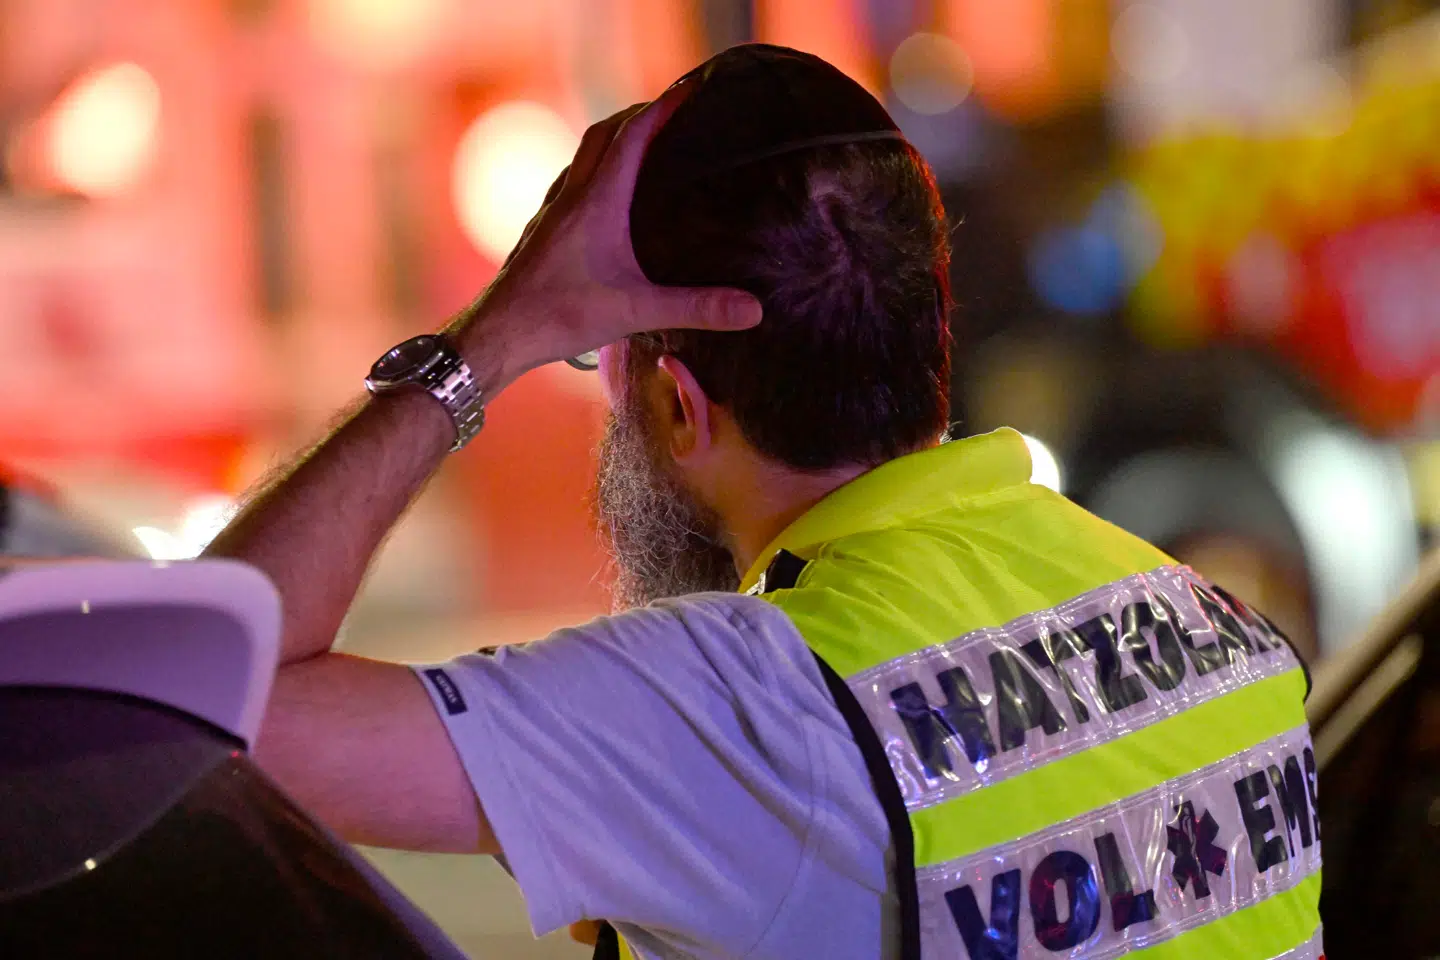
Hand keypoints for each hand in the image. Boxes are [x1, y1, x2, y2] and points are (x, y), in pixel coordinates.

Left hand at [450, 83, 762, 390]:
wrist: (498, 334)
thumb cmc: (559, 317)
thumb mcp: (637, 311)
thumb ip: (697, 308)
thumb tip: (753, 309)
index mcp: (597, 201)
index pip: (633, 135)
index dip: (663, 109)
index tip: (689, 90)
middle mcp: (571, 196)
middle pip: (605, 134)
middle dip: (639, 114)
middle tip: (671, 111)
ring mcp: (552, 212)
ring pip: (583, 156)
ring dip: (613, 139)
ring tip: (642, 144)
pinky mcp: (542, 232)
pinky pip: (570, 184)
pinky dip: (593, 171)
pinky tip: (602, 196)